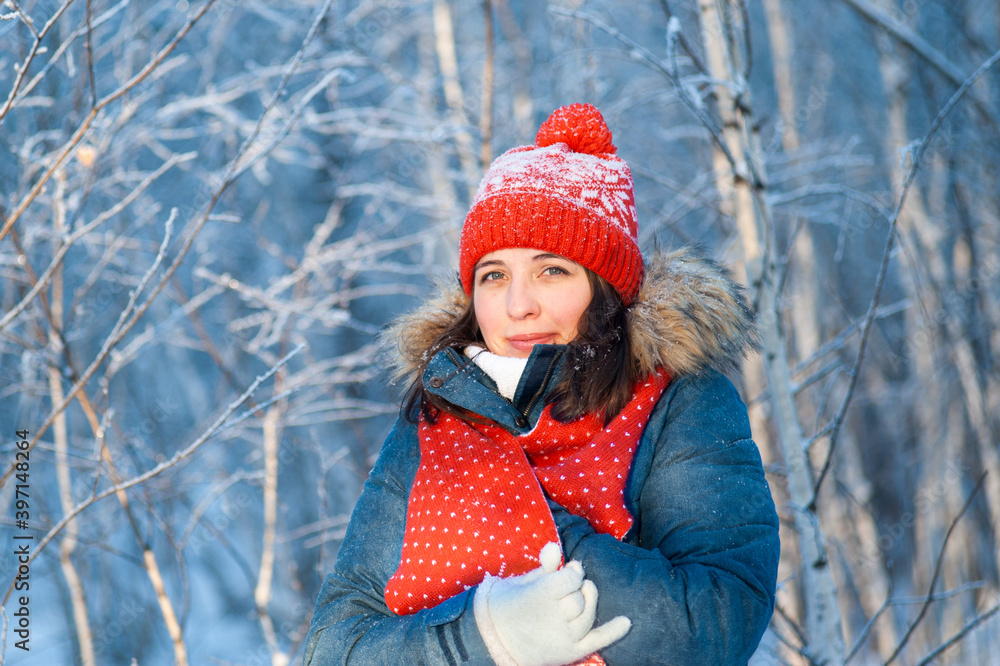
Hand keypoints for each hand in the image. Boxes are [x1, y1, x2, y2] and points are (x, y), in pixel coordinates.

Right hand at [474, 542, 631, 665]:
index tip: (569, 571)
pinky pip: (597, 641)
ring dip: (588, 603)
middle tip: (568, 587)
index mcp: (540, 595)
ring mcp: (563, 636)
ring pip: (588, 616)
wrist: (492, 640)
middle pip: (580, 598)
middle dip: (577, 589)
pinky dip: (613, 631)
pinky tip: (626, 621)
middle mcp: (554, 618)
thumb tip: (556, 547)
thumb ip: (545, 567)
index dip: (573, 572)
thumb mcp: (523, 581)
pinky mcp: (570, 652)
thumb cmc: (508, 604)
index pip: (572, 578)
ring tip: (580, 596)